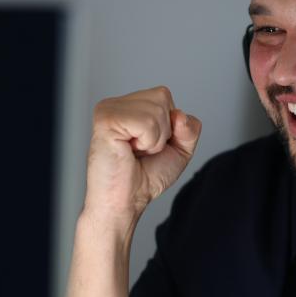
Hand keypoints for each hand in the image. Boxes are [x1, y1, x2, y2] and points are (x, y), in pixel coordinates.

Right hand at [82, 86, 201, 229]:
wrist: (126, 201)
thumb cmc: (145, 177)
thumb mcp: (180, 149)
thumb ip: (189, 128)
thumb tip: (179, 114)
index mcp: (129, 106)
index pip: (164, 95)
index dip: (170, 125)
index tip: (150, 146)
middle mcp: (116, 104)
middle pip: (162, 96)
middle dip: (163, 131)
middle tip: (142, 150)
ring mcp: (108, 109)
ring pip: (156, 109)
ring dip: (155, 139)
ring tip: (135, 152)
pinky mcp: (105, 120)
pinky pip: (146, 122)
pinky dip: (147, 142)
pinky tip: (129, 151)